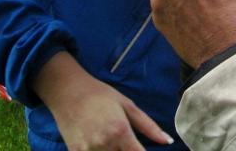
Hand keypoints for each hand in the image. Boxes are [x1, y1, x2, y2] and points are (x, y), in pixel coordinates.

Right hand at [33, 51, 172, 149]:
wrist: (68, 90)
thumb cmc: (101, 95)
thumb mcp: (128, 105)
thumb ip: (149, 126)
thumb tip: (168, 141)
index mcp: (121, 131)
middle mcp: (105, 143)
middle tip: (125, 143)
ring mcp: (88, 149)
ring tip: (112, 142)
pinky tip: (100, 146)